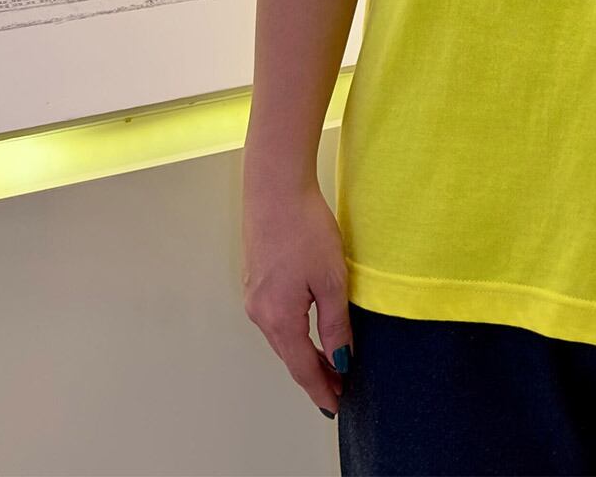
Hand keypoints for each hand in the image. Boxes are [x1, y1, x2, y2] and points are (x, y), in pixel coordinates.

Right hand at [241, 177, 352, 417]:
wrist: (275, 190)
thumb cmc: (305, 229)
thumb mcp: (331, 279)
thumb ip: (335, 323)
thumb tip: (341, 359)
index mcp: (279, 318)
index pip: (302, 368)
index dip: (321, 389)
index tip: (337, 405)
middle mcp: (260, 314)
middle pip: (290, 356)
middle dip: (314, 375)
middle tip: (339, 389)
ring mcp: (255, 297)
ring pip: (282, 338)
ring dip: (304, 354)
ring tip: (329, 363)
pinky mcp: (256, 280)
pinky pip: (276, 319)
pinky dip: (294, 333)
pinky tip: (308, 330)